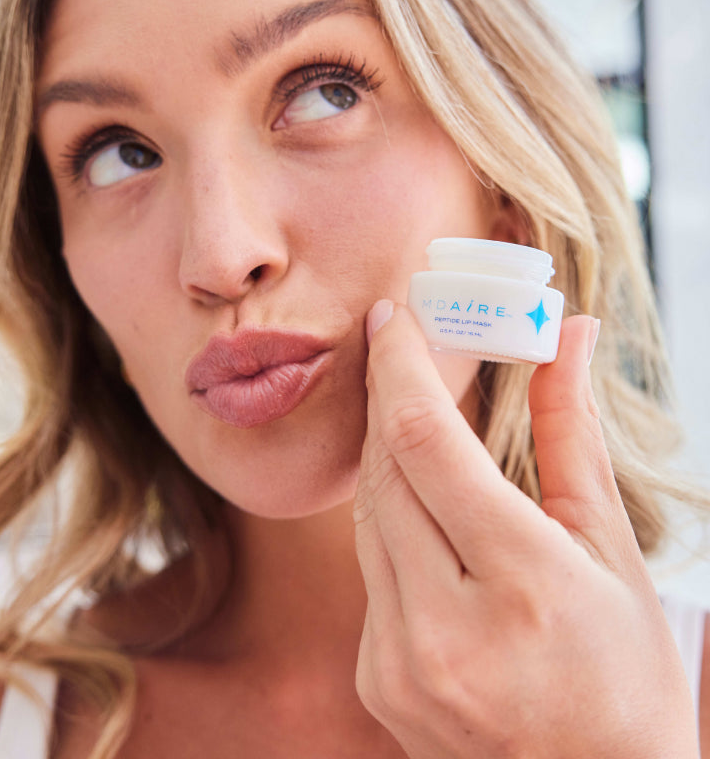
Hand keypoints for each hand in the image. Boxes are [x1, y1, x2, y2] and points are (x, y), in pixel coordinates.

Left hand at [354, 304, 697, 757]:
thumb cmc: (624, 678)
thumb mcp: (610, 552)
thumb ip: (571, 436)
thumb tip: (569, 337)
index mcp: (521, 584)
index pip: (427, 441)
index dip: (401, 364)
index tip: (392, 314)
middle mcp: (444, 628)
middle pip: (384, 468)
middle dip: (387, 394)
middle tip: (399, 341)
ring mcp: (399, 662)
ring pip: (367, 512)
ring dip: (386, 451)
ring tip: (413, 409)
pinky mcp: (376, 678)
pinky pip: (368, 564)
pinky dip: (389, 515)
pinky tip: (419, 499)